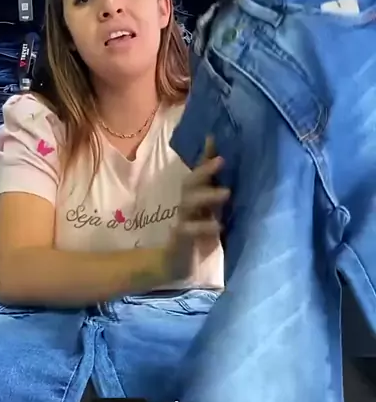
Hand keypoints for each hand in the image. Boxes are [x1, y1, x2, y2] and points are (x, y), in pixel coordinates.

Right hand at [165, 137, 229, 282]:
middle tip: (221, 160)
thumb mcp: (209, 212)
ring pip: (189, 202)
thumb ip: (216, 194)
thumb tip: (229, 172)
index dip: (206, 156)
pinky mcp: (180, 238)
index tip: (213, 138)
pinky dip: (204, 227)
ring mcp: (182, 220)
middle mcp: (186, 204)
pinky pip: (189, 229)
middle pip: (191, 182)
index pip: (198, 172)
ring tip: (227, 193)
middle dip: (204, 170)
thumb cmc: (197, 235)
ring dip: (207, 196)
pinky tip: (219, 226)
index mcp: (194, 196)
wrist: (172, 263)